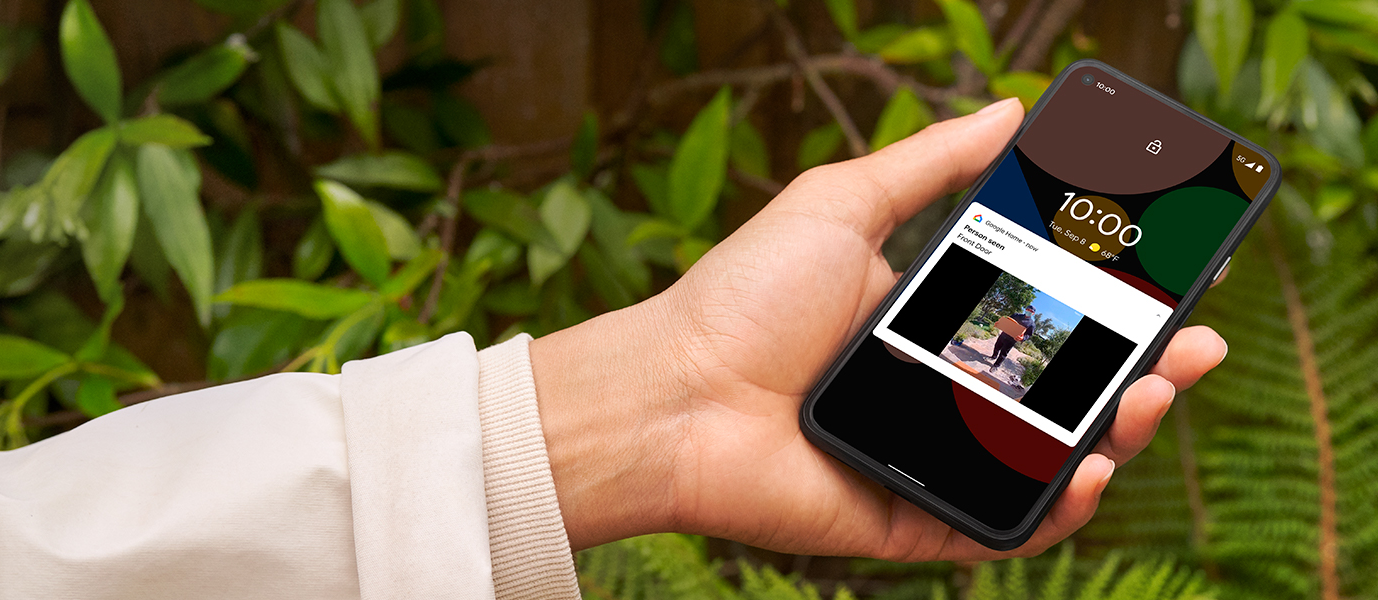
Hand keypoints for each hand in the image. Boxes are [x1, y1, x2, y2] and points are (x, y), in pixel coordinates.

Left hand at [529, 98, 1227, 559]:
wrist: (676, 392)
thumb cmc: (746, 298)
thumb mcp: (843, 204)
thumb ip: (930, 163)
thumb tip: (1011, 109)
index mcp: (933, 324)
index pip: (1049, 316)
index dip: (1117, 304)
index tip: (1176, 277)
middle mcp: (942, 394)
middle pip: (1068, 392)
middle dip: (1147, 370)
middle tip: (1196, 342)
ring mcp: (934, 461)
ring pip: (1052, 459)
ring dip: (1120, 432)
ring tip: (1153, 391)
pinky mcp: (916, 521)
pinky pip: (1007, 525)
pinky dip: (1061, 506)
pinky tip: (1092, 465)